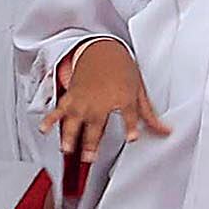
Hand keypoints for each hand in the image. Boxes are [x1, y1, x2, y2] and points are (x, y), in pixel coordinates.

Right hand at [44, 36, 165, 172]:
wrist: (101, 51)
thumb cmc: (121, 71)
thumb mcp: (139, 92)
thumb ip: (149, 116)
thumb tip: (164, 131)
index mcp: (122, 98)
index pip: (129, 116)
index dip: (130, 128)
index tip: (131, 138)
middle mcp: (101, 101)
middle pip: (96, 124)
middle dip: (92, 141)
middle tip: (90, 157)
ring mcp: (83, 100)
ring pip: (74, 121)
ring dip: (69, 136)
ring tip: (66, 149)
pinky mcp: (71, 98)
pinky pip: (59, 110)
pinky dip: (50, 119)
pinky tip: (45, 129)